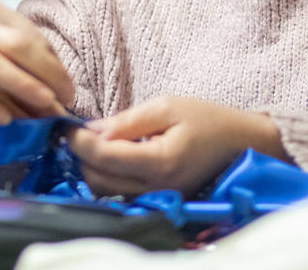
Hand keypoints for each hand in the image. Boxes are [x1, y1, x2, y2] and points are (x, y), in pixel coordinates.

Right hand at [0, 0, 72, 125]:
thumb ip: (7, 37)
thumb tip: (47, 64)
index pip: (31, 35)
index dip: (54, 62)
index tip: (66, 83)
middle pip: (21, 48)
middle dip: (50, 75)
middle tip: (66, 99)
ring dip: (26, 88)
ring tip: (46, 107)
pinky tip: (4, 120)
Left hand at [66, 96, 285, 196]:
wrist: (240, 143)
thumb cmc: (206, 119)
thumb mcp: (166, 106)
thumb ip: (128, 121)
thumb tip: (92, 129)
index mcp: (160, 162)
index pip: (104, 157)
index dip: (79, 142)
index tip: (67, 126)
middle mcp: (157, 187)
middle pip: (97, 180)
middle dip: (81, 156)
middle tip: (79, 132)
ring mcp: (158, 198)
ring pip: (105, 192)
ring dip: (91, 168)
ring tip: (93, 142)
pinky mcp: (158, 200)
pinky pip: (119, 194)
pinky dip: (106, 177)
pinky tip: (109, 156)